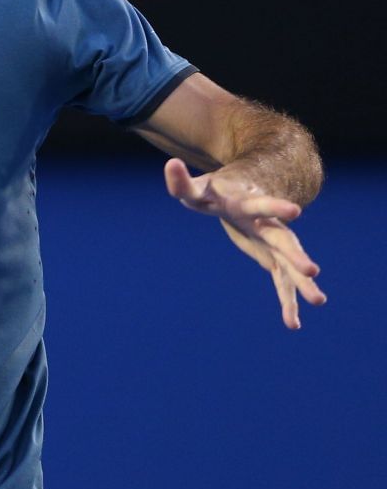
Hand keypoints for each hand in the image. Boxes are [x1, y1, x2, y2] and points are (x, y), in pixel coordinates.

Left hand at [164, 158, 325, 329]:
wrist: (244, 191)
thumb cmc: (216, 190)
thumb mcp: (196, 188)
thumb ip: (181, 181)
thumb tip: (170, 164)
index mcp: (249, 205)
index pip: (262, 205)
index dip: (276, 207)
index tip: (295, 211)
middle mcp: (267, 224)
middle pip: (283, 239)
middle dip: (296, 255)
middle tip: (312, 270)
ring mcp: (272, 242)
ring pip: (289, 264)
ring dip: (301, 283)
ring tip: (319, 302)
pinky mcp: (272, 257)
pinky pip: (282, 281)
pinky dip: (287, 301)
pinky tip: (293, 324)